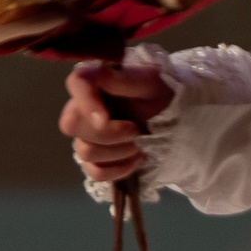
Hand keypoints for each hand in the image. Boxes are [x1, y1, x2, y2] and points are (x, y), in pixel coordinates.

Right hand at [60, 58, 175, 184]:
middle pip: (72, 125)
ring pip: (84, 152)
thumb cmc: (164, 95)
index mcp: (97, 82)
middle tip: (136, 130)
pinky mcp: (96, 160)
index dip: (85, 102)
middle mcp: (84, 108)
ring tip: (141, 144)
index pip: (77, 82)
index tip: (104, 119)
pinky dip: (119, 169)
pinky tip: (137, 159)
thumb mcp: (152, 82)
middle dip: (109, 134)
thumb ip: (123, 80)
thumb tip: (96, 79)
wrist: (177, 121)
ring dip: (119, 152)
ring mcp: (87, 136)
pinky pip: (95, 172)